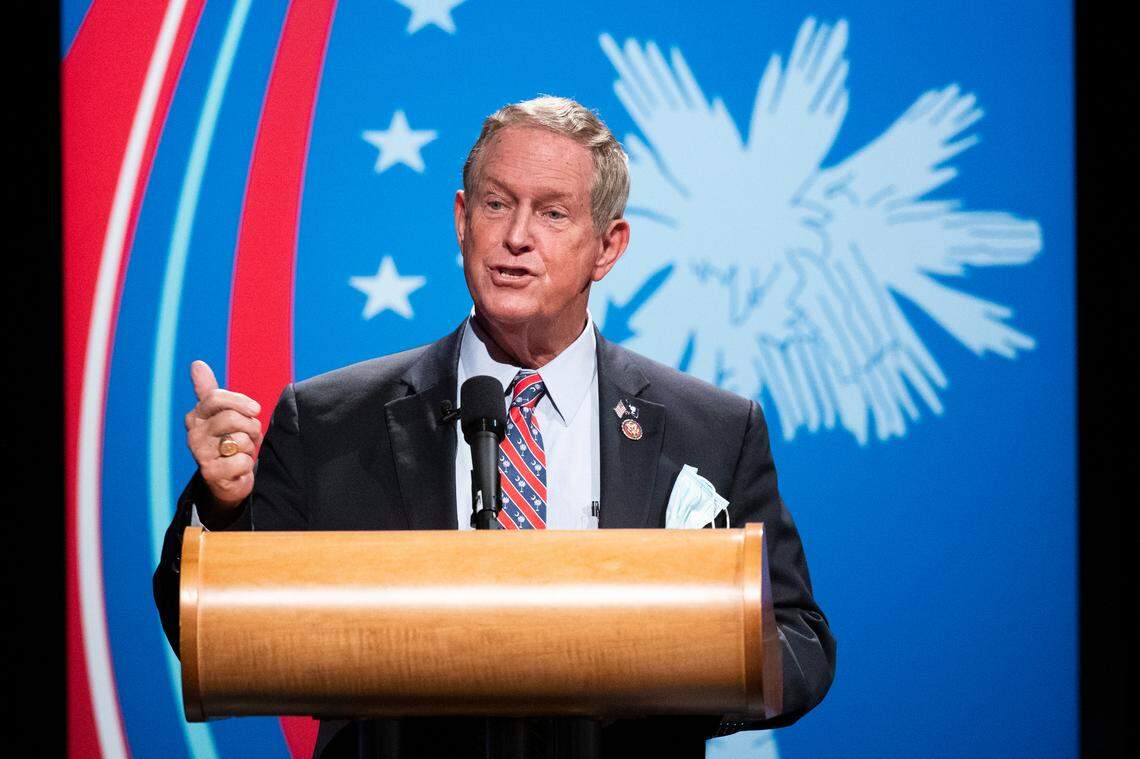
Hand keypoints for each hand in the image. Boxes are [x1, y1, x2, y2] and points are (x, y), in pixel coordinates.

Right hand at [184, 360, 262, 515]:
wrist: (227, 478)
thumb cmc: (226, 440)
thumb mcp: (220, 413)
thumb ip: (208, 390)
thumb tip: (196, 364)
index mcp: (196, 415)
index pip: (215, 397)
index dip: (241, 402)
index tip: (255, 409)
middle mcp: (193, 434)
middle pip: (232, 418)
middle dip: (251, 427)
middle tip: (251, 436)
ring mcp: (200, 454)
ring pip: (240, 439)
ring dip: (250, 446)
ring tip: (242, 451)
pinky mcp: (211, 473)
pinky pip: (242, 460)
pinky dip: (247, 464)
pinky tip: (238, 468)